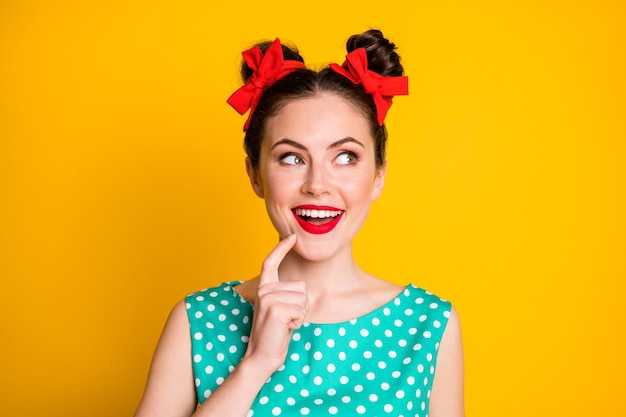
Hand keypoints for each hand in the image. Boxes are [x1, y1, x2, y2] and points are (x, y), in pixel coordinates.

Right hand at [243, 234, 307, 373]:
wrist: (262, 357)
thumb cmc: (276, 335)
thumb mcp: (280, 310)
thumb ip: (286, 295)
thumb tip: (301, 287)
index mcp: (264, 289)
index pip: (270, 263)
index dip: (281, 248)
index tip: (292, 236)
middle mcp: (264, 290)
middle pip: (301, 287)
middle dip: (301, 306)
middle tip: (285, 321)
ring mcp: (268, 298)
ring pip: (303, 299)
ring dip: (300, 315)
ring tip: (284, 325)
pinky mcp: (275, 308)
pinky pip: (301, 310)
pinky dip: (298, 323)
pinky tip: (284, 329)